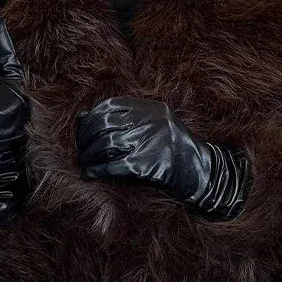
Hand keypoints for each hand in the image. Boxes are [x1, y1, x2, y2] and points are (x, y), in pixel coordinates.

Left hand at [76, 96, 249, 220]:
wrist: (200, 171)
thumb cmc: (173, 149)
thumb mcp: (155, 125)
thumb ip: (124, 119)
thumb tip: (81, 118)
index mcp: (151, 108)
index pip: (110, 106)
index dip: (91, 118)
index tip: (83, 130)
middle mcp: (149, 122)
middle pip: (104, 124)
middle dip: (86, 138)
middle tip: (81, 150)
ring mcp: (148, 142)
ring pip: (105, 144)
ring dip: (88, 156)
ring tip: (83, 163)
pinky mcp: (146, 165)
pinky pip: (113, 166)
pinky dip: (97, 171)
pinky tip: (89, 175)